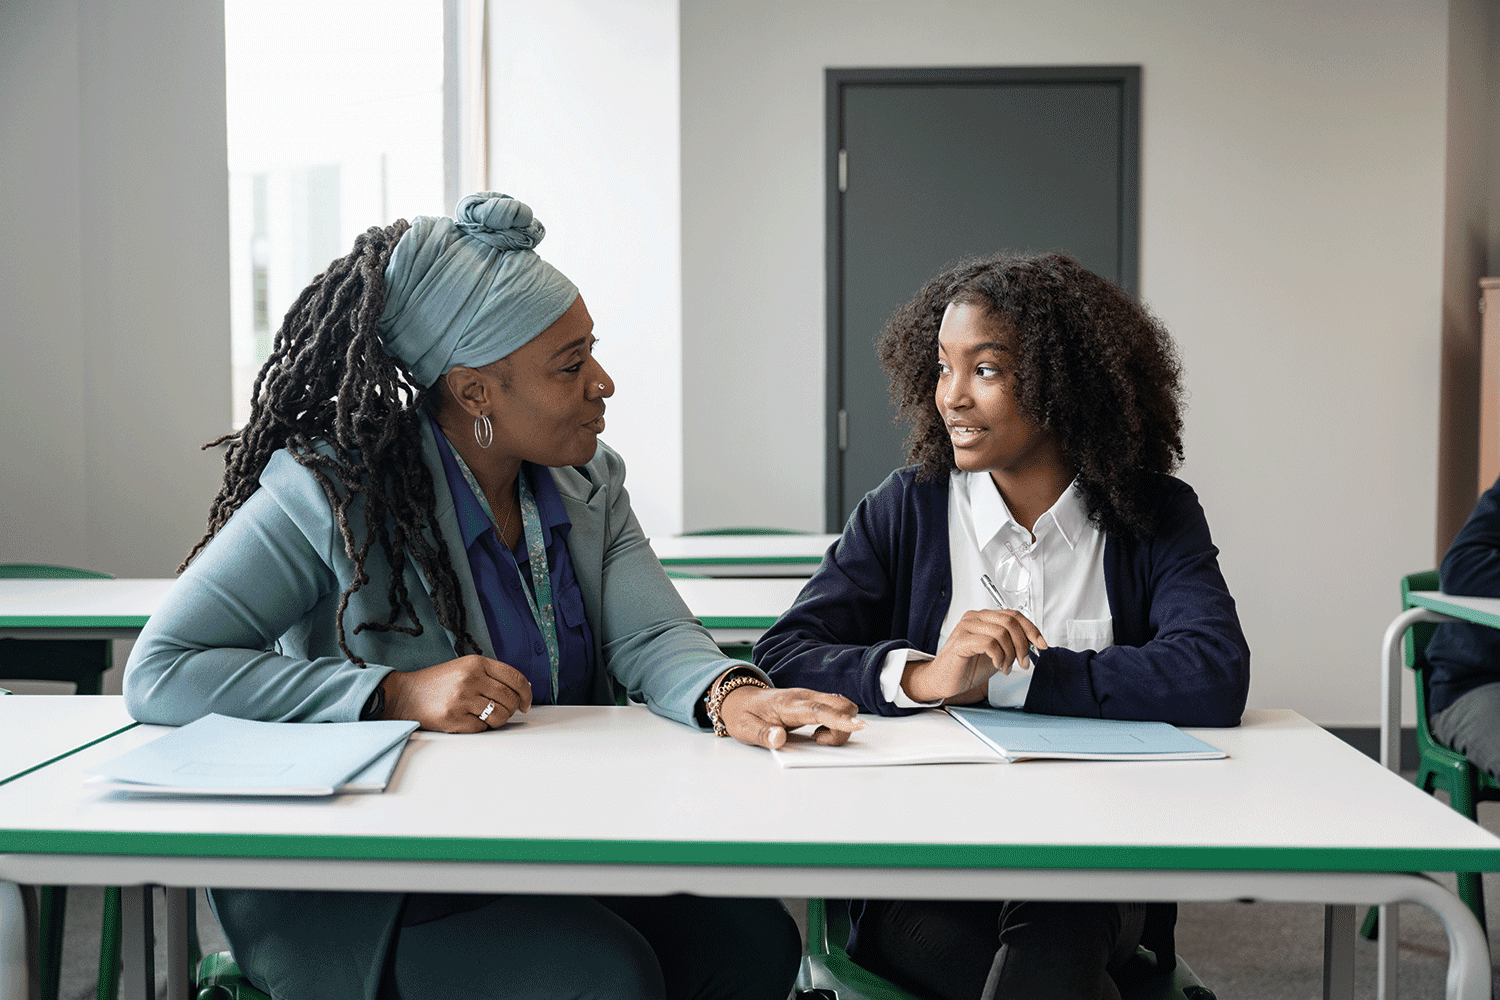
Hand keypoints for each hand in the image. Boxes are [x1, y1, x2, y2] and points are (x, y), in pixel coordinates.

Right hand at [380, 655, 532, 732]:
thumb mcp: (464, 667)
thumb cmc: (437, 683)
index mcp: (476, 663)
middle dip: (511, 709)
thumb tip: (522, 689)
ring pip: (500, 716)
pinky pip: (482, 728)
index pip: (515, 678)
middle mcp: (470, 679)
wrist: (404, 695)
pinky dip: (479, 727)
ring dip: (497, 720)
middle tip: (501, 711)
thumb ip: (491, 675)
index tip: (526, 703)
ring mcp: (462, 699)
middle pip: (510, 699)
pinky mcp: (454, 718)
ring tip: (484, 716)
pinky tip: (467, 719)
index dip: (526, 693)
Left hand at [717, 685, 863, 749]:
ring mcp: (810, 697)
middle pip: (840, 704)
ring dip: (840, 726)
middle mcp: (804, 696)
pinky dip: (837, 723)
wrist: (739, 698)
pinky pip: (836, 709)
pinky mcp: (814, 702)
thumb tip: (778, 739)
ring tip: (815, 738)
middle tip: (818, 741)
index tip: (858, 725)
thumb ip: (762, 735)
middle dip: (843, 726)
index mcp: (787, 704)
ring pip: (841, 706)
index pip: (818, 710)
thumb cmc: (743, 714)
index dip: (839, 719)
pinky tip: (818, 732)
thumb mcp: (744, 729)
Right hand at [902, 609, 1047, 703]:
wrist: (943, 681)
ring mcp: (966, 628)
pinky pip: (989, 643)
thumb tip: (1034, 643)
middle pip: (1010, 621)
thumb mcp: (997, 653)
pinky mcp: (961, 641)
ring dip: (1010, 654)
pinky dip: (999, 657)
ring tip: (1006, 667)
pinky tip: (997, 666)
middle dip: (1023, 644)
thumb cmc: (967, 667)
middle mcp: (974, 618)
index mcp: (984, 617)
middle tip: (1023, 662)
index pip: (1014, 615)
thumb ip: (1011, 644)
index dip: (1032, 629)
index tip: (1042, 645)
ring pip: (1002, 632)